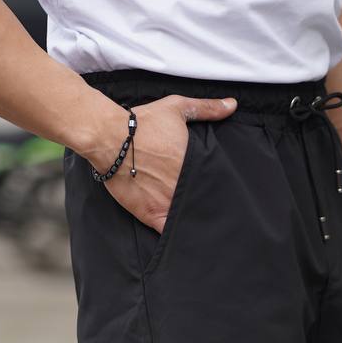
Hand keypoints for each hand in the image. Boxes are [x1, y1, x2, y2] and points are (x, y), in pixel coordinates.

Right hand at [86, 94, 237, 231]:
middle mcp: (184, 186)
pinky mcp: (151, 215)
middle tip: (209, 206)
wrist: (109, 138)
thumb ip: (206, 108)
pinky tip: (182, 236)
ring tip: (199, 224)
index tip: (219, 189)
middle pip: (203, 201)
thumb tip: (232, 105)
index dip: (217, 187)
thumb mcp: (177, 108)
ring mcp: (168, 202)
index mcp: (193, 164)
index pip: (214, 181)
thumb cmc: (142, 123)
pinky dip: (176, 234)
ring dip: (194, 221)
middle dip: (207, 204)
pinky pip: (169, 232)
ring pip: (189, 218)